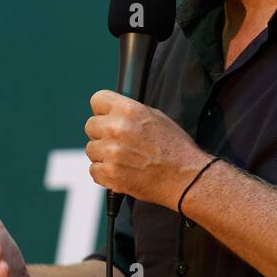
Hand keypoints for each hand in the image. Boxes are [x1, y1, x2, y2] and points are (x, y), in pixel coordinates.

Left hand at [84, 90, 208, 208]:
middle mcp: (117, 128)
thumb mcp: (157, 118)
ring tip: (125, 159)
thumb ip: (131, 113)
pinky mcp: (109, 173)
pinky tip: (122, 172)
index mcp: (130, 110)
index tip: (107, 117)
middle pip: (90, 125)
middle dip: (102, 133)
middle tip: (120, 142)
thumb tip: (113, 112)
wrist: (186, 177)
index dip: (103, 109)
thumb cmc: (175, 147)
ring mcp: (111, 152)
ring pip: (91, 149)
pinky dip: (105, 173)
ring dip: (104, 155)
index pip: (97, 99)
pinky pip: (94, 170)